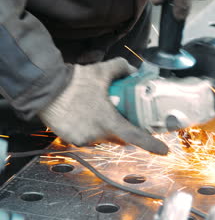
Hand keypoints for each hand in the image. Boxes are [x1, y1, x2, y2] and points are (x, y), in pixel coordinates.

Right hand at [38, 58, 168, 154]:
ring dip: (105, 129)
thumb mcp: (102, 70)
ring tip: (97, 112)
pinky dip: (90, 130)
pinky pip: (88, 138)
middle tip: (120, 115)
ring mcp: (84, 140)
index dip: (152, 145)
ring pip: (103, 138)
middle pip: (119, 137)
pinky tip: (84, 116)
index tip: (163, 151)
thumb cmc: (75, 81)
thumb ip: (122, 69)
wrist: (46, 88)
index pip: (136, 137)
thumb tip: (134, 71)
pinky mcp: (72, 140)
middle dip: (123, 128)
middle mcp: (98, 135)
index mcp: (109, 121)